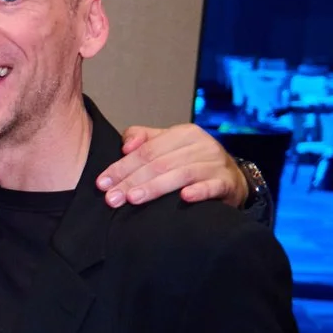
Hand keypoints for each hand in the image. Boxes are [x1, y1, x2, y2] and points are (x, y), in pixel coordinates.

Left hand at [97, 124, 249, 208]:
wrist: (230, 177)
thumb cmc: (191, 161)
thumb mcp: (167, 145)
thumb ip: (143, 140)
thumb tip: (125, 146)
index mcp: (183, 134)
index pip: (146, 150)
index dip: (121, 166)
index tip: (102, 183)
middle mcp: (201, 145)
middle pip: (159, 163)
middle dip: (131, 181)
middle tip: (112, 198)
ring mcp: (215, 163)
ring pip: (182, 174)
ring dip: (155, 187)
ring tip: (133, 198)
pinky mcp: (227, 182)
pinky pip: (212, 186)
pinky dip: (198, 191)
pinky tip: (184, 198)